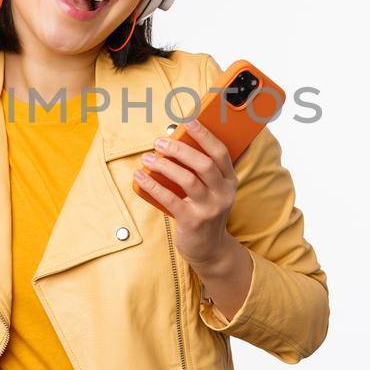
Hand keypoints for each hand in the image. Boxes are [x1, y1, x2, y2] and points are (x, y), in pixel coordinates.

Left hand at [133, 119, 240, 266]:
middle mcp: (223, 193)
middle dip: (180, 149)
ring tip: (147, 158)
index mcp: (229, 181)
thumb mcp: (212, 190)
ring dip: (164, 165)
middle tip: (159, 141)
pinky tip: (140, 176)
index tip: (188, 121)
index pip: (220, 152)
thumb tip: (174, 143)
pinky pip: (170, 199)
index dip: (204, 135)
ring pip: (188, 179)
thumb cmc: (205, 212)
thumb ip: (201, 171)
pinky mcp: (192, 221)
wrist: (209, 249)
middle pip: (204, 164)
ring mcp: (209, 209)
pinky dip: (153, 185)